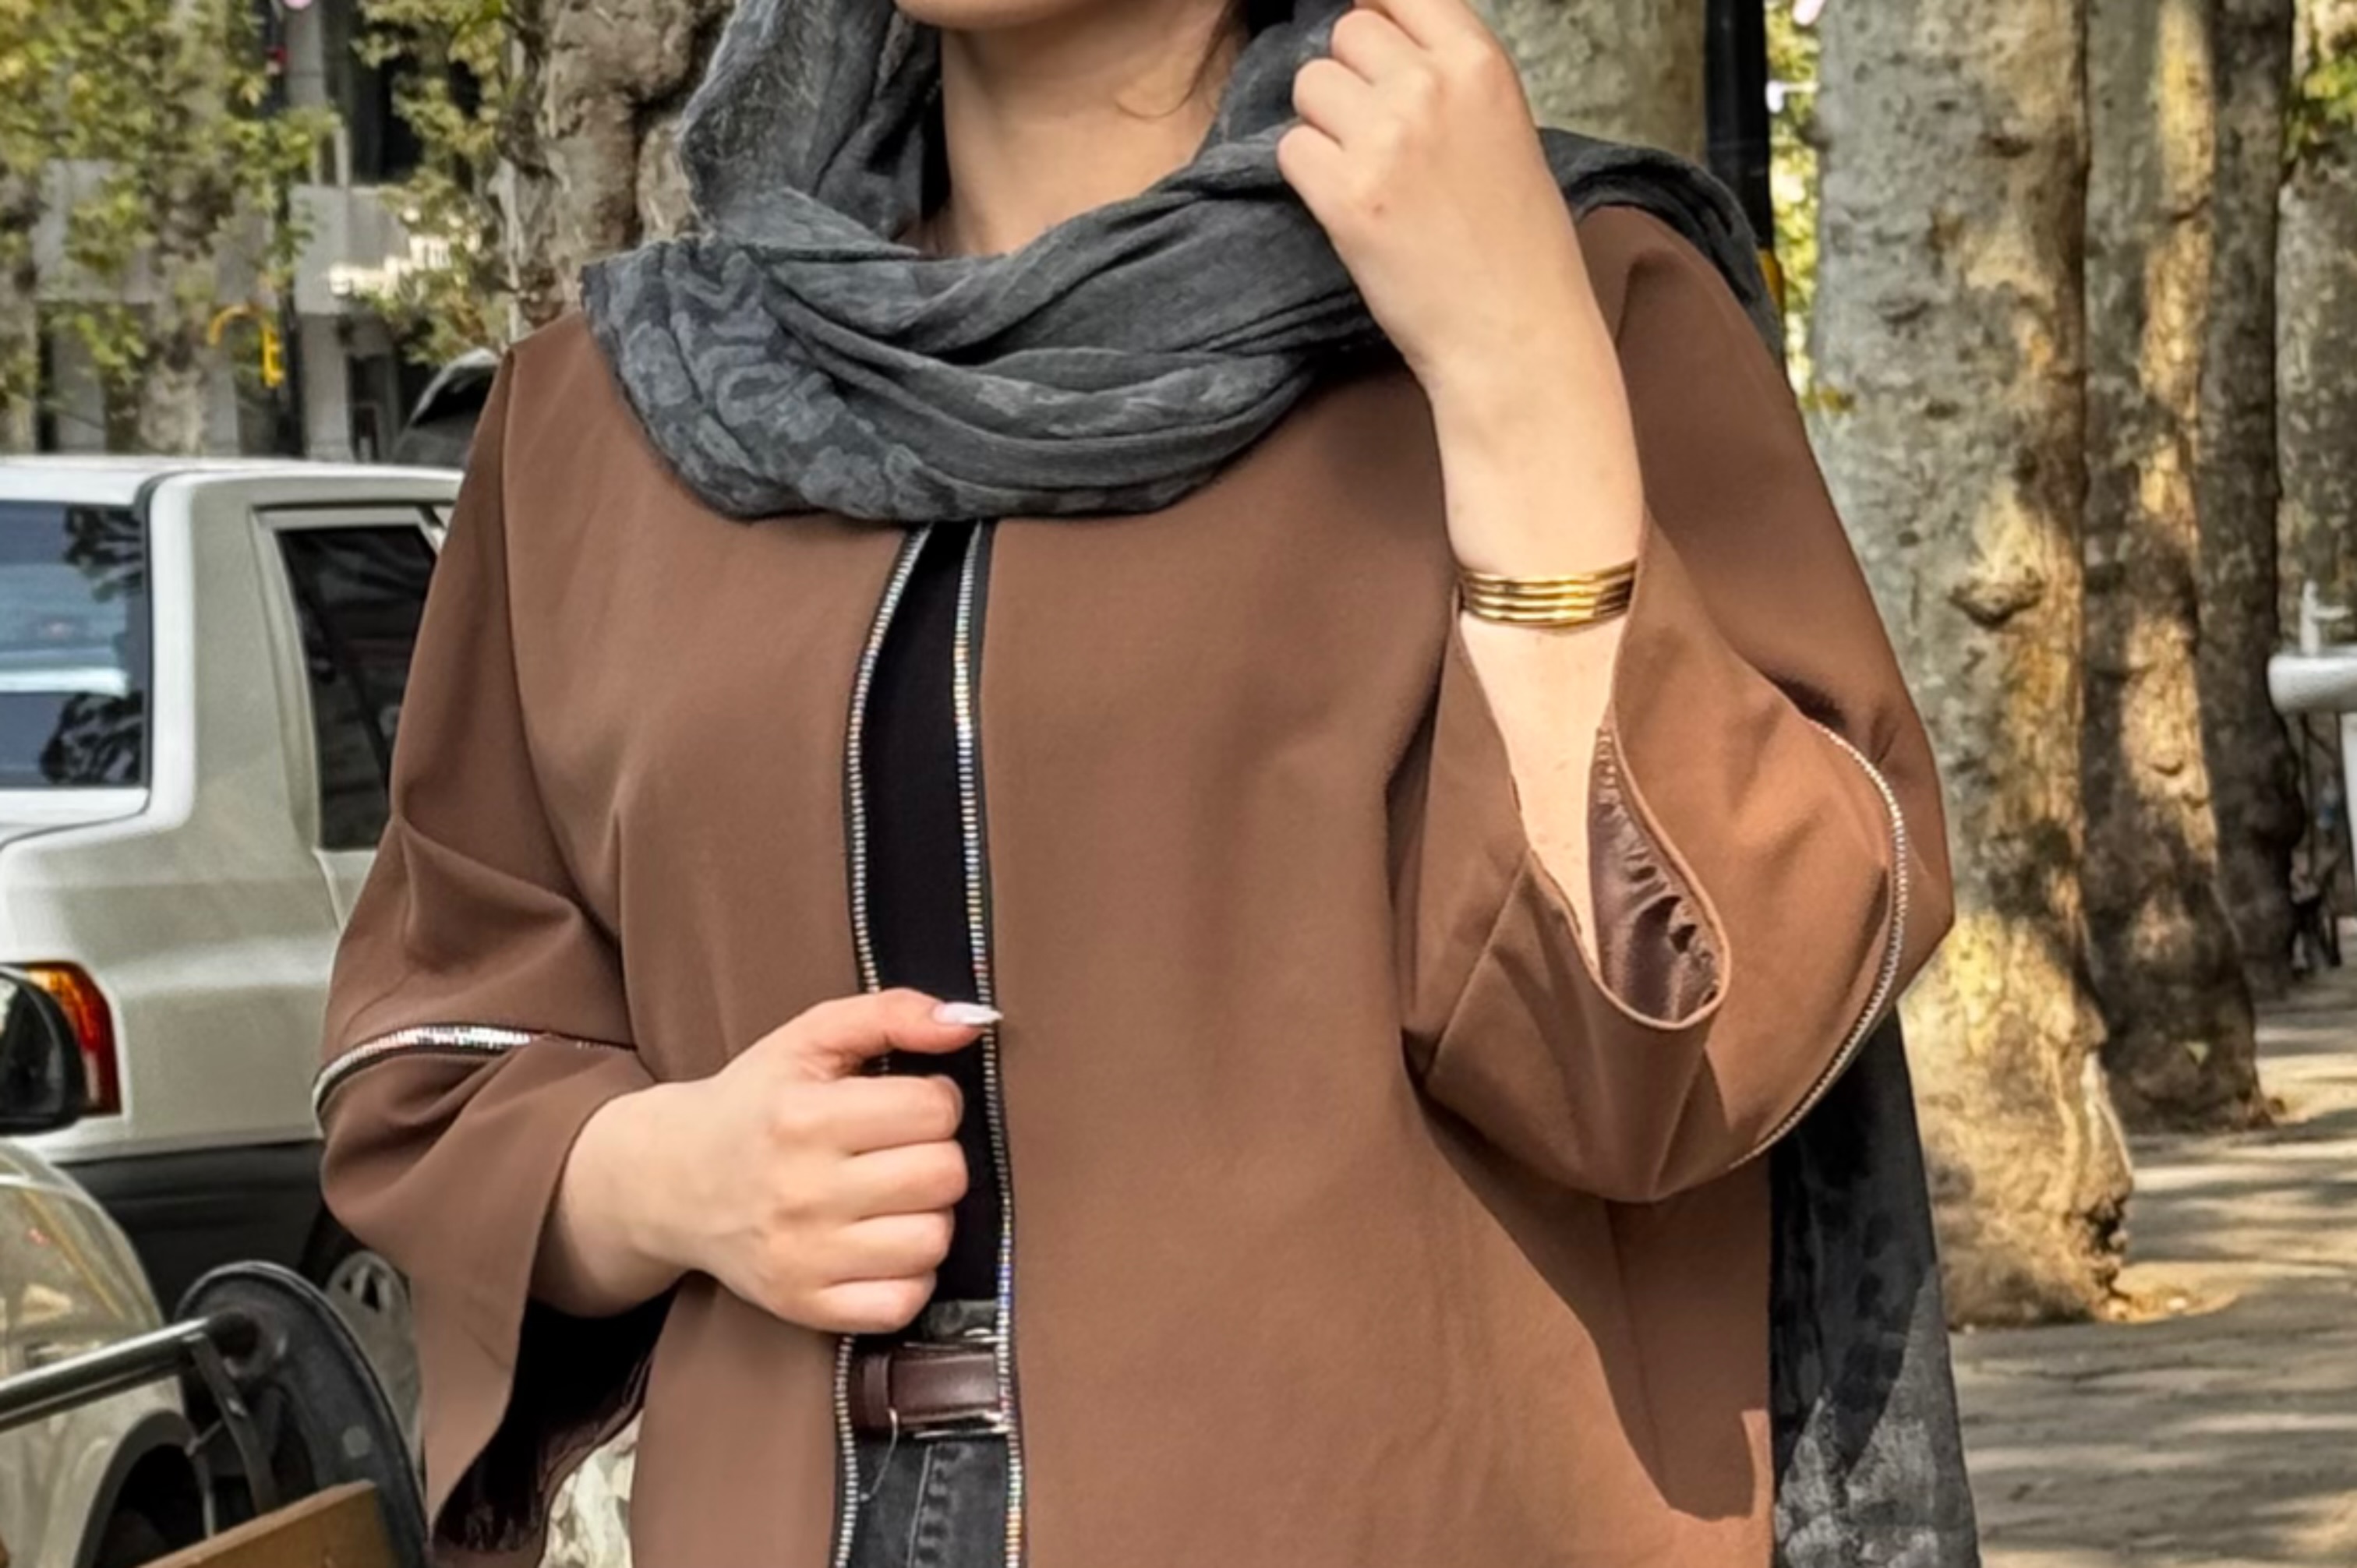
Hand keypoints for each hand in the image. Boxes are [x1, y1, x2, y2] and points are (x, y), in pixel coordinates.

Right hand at [543, 989, 985, 1333]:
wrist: (670, 1180)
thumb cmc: (754, 1103)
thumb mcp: (809, 1037)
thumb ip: (891, 1013)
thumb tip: (972, 1021)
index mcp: (804, 1117)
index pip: (936, 1111)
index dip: (934, 1101)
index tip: (906, 1104)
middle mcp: (801, 1192)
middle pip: (944, 1176)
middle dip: (936, 1155)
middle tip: (899, 1150)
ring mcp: (803, 1257)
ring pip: (933, 1240)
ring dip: (926, 1215)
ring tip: (890, 1197)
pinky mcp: (804, 1307)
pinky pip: (903, 1303)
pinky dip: (907, 1275)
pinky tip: (881, 1245)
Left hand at [1276, 0, 1603, 409]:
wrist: (1516, 333)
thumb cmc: (1518, 243)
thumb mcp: (1506, 128)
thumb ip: (1450, 77)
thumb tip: (1379, 34)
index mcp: (1479, 63)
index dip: (1377, 18)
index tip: (1374, 54)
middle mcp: (1430, 87)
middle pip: (1345, 34)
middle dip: (1349, 78)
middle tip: (1372, 135)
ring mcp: (1384, 139)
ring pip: (1309, 85)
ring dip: (1323, 125)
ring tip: (1362, 173)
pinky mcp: (1344, 196)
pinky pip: (1291, 149)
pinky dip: (1308, 176)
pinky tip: (1347, 206)